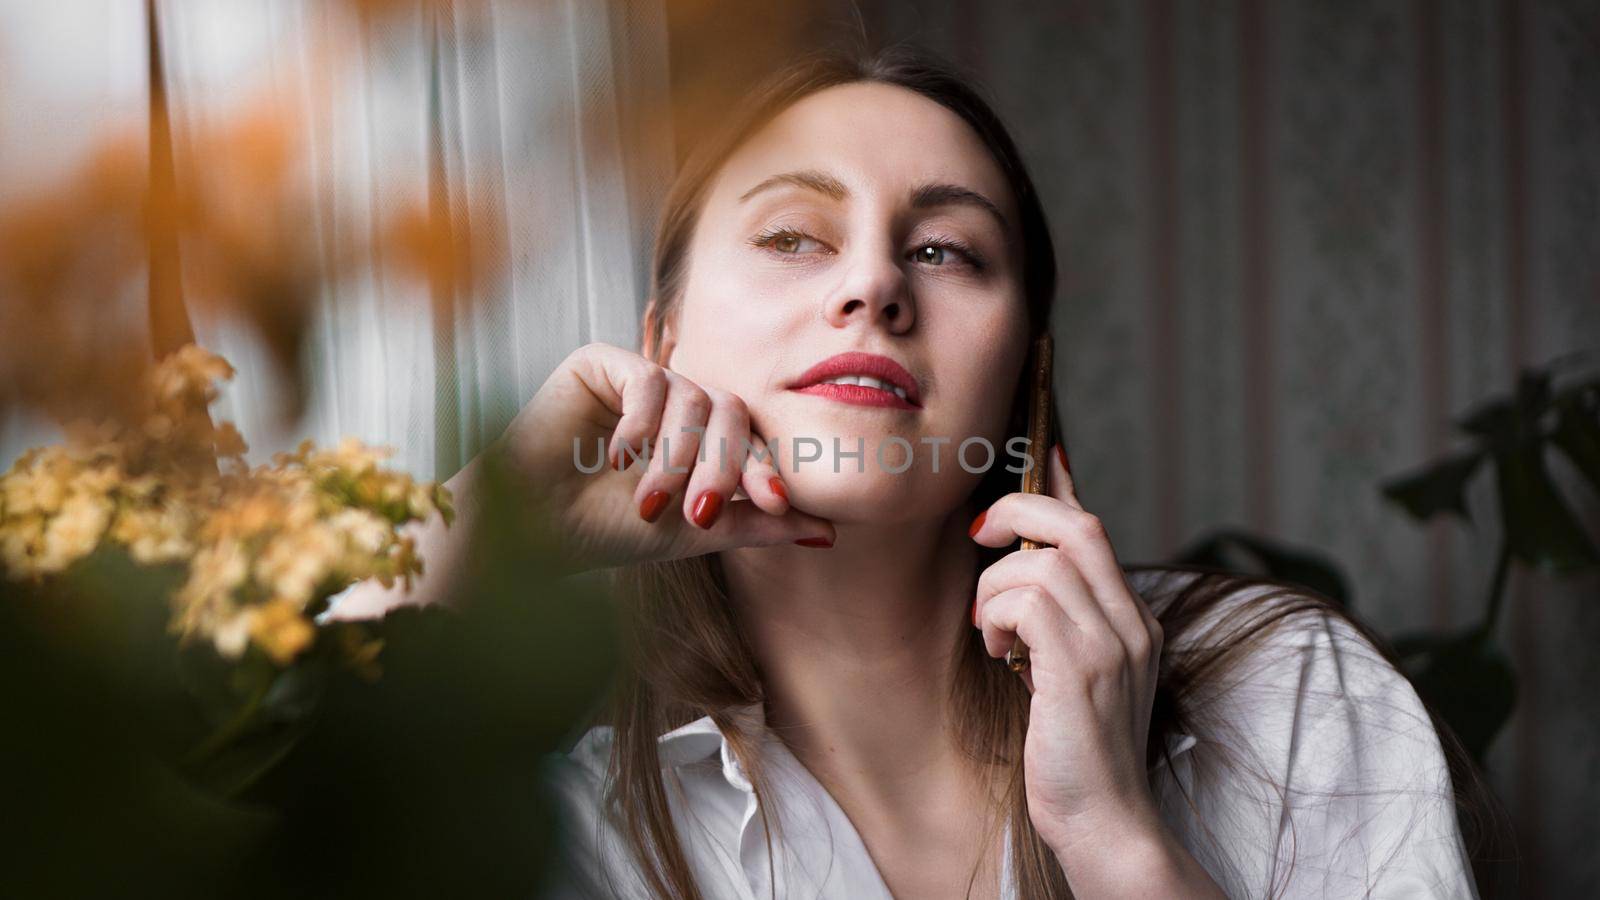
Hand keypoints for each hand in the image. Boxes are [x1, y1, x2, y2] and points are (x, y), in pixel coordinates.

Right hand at [504, 342, 834, 570]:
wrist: (533, 530)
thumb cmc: (607, 532)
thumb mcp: (697, 533)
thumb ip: (759, 523)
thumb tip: (831, 531)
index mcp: (699, 438)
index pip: (749, 439)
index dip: (765, 468)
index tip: (775, 504)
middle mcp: (674, 404)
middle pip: (729, 412)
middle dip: (722, 465)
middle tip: (699, 511)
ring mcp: (640, 380)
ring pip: (693, 397)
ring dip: (676, 455)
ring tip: (649, 500)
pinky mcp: (603, 363)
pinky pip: (649, 378)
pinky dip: (641, 423)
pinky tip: (617, 459)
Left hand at [970, 445, 1190, 890]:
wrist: (1106, 824)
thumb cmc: (1076, 758)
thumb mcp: (1071, 678)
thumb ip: (1057, 628)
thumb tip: (1019, 578)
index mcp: (1132, 622)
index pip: (1096, 530)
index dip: (1060, 486)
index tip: (1037, 458)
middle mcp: (1131, 624)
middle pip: (1077, 524)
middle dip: (1017, 513)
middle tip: (979, 536)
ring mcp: (1112, 644)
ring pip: (1042, 563)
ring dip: (995, 589)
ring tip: (991, 634)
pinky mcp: (1081, 666)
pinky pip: (1029, 599)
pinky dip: (998, 615)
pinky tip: (998, 652)